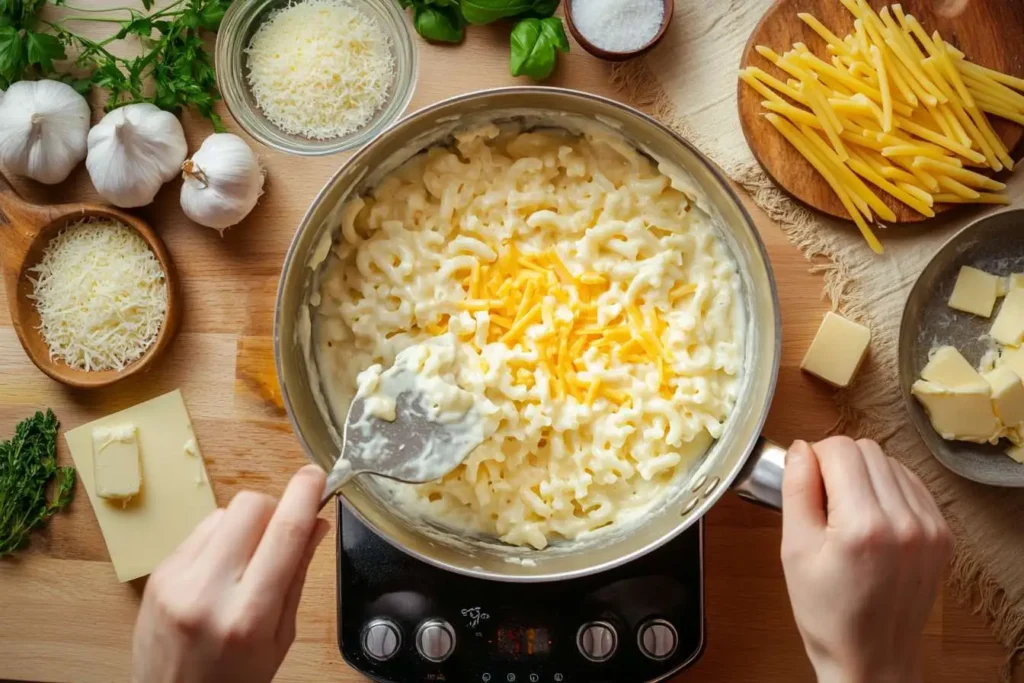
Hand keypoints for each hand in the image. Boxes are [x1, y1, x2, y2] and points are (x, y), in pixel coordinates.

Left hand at [131, 465, 328, 682]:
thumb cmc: (235, 680)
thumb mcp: (280, 638)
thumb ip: (296, 577)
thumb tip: (316, 523)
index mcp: (249, 615)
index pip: (284, 533)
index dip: (304, 495)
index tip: (316, 475)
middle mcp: (208, 592)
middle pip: (250, 507)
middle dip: (273, 510)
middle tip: (280, 536)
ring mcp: (176, 580)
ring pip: (223, 513)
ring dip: (244, 526)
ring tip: (245, 563)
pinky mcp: (158, 574)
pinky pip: (199, 532)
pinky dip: (219, 541)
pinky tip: (220, 572)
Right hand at [781, 437, 952, 682]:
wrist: (871, 657)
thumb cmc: (826, 612)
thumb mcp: (793, 551)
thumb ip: (796, 491)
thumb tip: (800, 449)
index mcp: (864, 525)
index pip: (840, 449)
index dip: (814, 457)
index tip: (804, 480)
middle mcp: (905, 521)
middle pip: (867, 449)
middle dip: (838, 463)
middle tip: (822, 498)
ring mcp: (930, 527)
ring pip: (891, 462)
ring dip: (865, 474)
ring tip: (847, 512)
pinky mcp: (943, 534)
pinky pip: (912, 485)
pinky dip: (888, 489)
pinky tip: (871, 516)